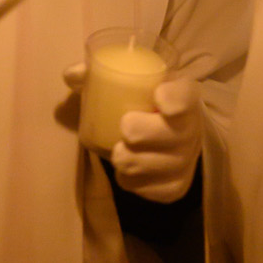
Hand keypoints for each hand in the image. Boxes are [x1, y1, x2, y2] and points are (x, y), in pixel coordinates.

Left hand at [110, 77, 202, 202]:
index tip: (157, 96)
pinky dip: (128, 178)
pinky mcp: (175, 189)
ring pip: (138, 164)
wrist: (182, 135)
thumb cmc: (152, 103)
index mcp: (185, 97)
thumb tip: (71, 74)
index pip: (184, 99)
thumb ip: (102, 73)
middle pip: (156, 134)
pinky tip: (131, 167)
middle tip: (124, 126)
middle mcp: (191, 132)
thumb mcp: (138, 81)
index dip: (171, 99)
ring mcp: (185, 163)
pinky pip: (139, 188)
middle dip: (131, 130)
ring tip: (122, 148)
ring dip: (122, 157)